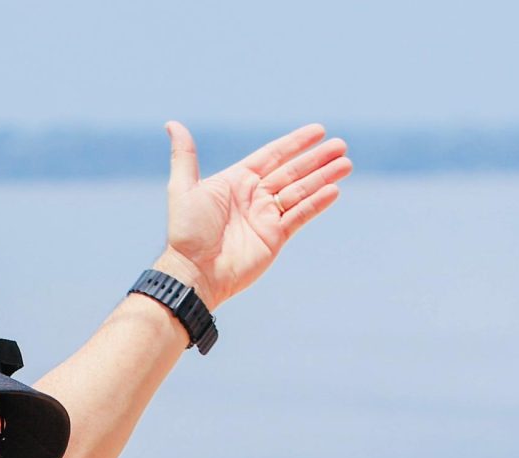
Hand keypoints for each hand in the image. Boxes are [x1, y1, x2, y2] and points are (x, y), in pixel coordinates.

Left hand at [157, 120, 350, 306]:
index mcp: (237, 181)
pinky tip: (334, 190)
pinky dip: (316, 203)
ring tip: (346, 163)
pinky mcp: (275, 238)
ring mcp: (266, 217)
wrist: (194, 272)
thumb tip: (173, 124)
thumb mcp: (183, 187)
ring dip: (323, 178)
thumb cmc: (186, 232)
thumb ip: (185, 155)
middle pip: (292, 172)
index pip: (272, 155)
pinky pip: (299, 216)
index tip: (317, 131)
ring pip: (300, 192)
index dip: (295, 143)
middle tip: (341, 145)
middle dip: (316, 159)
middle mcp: (254, 196)